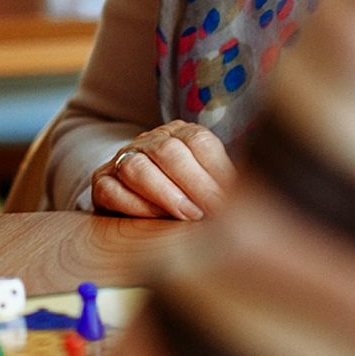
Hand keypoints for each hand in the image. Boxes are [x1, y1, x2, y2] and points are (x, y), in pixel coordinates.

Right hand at [88, 120, 233, 219]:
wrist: (141, 205)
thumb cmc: (190, 200)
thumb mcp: (212, 187)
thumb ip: (227, 188)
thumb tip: (252, 203)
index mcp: (181, 134)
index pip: (199, 142)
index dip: (217, 173)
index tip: (233, 203)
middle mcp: (150, 141)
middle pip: (168, 151)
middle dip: (194, 185)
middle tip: (212, 213)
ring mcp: (122, 159)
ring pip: (136, 167)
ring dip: (165, 195)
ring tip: (188, 216)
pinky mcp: (102, 182)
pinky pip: (110, 189)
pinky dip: (134, 206)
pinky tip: (154, 221)